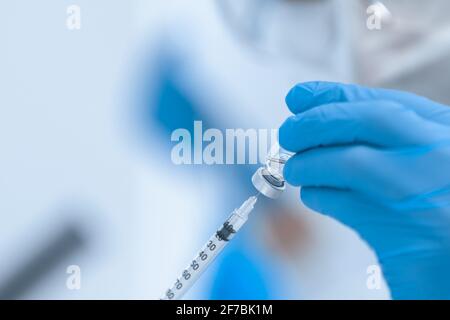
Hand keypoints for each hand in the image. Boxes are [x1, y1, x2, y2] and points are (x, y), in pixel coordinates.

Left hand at [279, 81, 449, 298]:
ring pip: (350, 164)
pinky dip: (319, 195)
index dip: (332, 96)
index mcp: (445, 133)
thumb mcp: (427, 155)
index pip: (383, 103)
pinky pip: (345, 206)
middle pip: (366, 121)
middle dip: (315, 123)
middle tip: (288, 134)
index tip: (297, 97)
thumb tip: (319, 105)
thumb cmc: (435, 201)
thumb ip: (389, 132)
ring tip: (297, 170)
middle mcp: (439, 157)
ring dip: (309, 164)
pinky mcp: (406, 237)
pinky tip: (316, 195)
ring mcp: (423, 195)